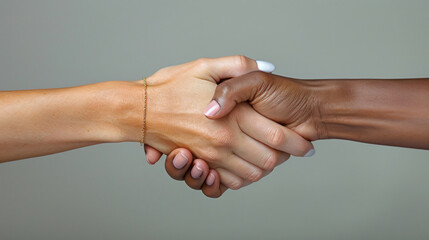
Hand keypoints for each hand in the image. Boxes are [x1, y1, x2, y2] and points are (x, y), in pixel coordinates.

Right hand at [145, 59, 314, 196]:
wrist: (137, 109)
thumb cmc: (169, 86)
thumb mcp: (204, 66)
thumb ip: (238, 66)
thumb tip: (268, 65)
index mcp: (231, 116)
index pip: (278, 137)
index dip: (297, 144)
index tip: (307, 146)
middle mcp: (224, 140)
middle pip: (268, 161)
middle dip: (283, 159)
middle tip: (287, 150)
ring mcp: (211, 156)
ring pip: (251, 174)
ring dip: (264, 169)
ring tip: (269, 157)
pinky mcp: (200, 165)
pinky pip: (229, 183)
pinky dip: (242, 179)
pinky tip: (245, 166)